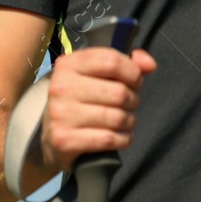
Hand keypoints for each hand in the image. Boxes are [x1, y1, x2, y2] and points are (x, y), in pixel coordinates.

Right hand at [39, 47, 157, 172]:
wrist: (51, 138)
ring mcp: (61, 114)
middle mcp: (61, 87)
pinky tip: (119, 137)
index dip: (133, 73)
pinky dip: (123, 139)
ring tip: (124, 121)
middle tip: (128, 105)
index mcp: (69, 65)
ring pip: (118, 117)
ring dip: (130, 121)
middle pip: (120, 92)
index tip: (134, 82)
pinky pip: (109, 139)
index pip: (113, 61)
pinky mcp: (64, 140)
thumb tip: (149, 64)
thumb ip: (128, 64)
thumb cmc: (82, 102)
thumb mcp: (99, 76)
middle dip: (134, 100)